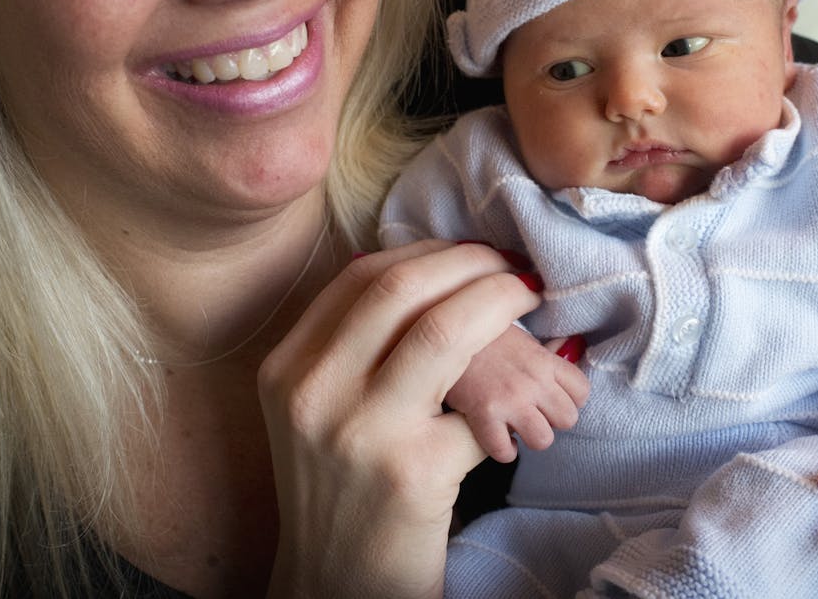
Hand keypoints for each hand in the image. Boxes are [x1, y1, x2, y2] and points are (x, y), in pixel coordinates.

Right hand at [258, 240, 541, 598]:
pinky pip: (479, 408)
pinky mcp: (414, 473)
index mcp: (287, 370)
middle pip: (401, 289)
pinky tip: (527, 393)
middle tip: (513, 266)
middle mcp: (314, 394)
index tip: (469, 252)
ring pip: (443, 331)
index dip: (427, 252)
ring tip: (530, 297)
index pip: (360, 278)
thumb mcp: (318, 413)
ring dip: (501, 301)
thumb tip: (434, 273)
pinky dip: (512, 394)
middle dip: (471, 263)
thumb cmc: (341, 492)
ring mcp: (361, 433)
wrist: (337, 587)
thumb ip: (352, 349)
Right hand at [445, 326, 589, 461]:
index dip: (569, 399)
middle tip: (531, 413)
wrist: (441, 333)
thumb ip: (546, 352)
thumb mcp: (520, 336)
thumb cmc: (480, 335)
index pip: (582, 392)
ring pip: (543, 440)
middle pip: (568, 420)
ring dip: (528, 438)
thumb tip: (573, 348)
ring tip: (514, 426)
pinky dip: (502, 450)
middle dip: (551, 420)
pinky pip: (505, 451)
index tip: (551, 398)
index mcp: (544, 360)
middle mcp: (533, 381)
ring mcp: (510, 399)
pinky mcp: (484, 415)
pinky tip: (495, 437)